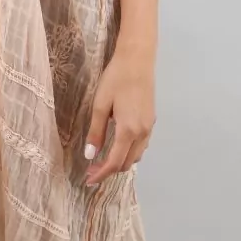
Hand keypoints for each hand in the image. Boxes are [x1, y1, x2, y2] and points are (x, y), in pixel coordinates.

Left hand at [83, 41, 155, 185]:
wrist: (137, 60)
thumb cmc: (115, 79)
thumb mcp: (100, 105)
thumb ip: (96, 132)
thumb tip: (90, 155)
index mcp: (128, 130)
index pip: (115, 162)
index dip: (101, 174)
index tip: (89, 180)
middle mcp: (143, 132)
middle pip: (127, 162)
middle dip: (110, 170)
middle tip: (91, 169)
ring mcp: (150, 127)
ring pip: (136, 155)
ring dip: (121, 162)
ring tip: (102, 160)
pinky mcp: (152, 120)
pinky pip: (141, 145)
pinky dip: (129, 152)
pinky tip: (117, 145)